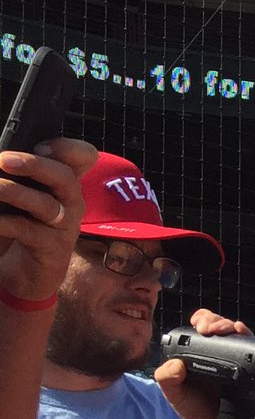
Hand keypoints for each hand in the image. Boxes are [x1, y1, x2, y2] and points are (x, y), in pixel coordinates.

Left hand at [0, 139, 94, 305]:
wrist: (23, 272)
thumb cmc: (19, 225)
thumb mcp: (22, 195)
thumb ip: (18, 174)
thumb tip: (1, 159)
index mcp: (64, 182)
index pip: (82, 157)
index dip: (67, 148)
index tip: (39, 146)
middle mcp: (70, 202)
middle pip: (65, 177)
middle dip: (35, 165)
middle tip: (5, 160)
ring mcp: (65, 226)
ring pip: (46, 204)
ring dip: (15, 192)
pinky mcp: (53, 250)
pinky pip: (29, 231)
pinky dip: (5, 222)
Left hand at [153, 309, 252, 418]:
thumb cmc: (194, 412)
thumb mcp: (173, 395)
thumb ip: (166, 378)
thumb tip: (176, 364)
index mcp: (197, 355)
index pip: (200, 328)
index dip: (201, 320)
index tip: (199, 326)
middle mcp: (217, 355)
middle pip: (220, 326)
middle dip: (216, 321)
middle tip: (209, 330)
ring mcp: (234, 362)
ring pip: (236, 335)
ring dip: (232, 327)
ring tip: (228, 329)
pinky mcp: (248, 371)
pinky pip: (251, 351)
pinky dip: (248, 339)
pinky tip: (243, 335)